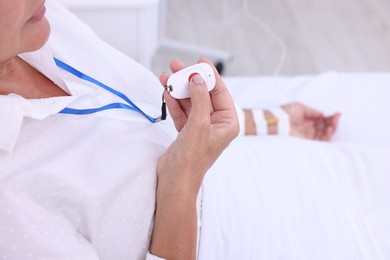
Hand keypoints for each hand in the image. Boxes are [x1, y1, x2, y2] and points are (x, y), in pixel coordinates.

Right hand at [157, 57, 238, 189]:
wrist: (175, 180)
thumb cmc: (192, 158)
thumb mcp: (199, 124)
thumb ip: (200, 99)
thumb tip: (197, 79)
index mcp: (228, 123)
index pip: (220, 92)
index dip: (210, 75)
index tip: (200, 61)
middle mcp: (216, 124)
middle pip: (203, 95)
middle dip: (190, 80)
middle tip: (177, 66)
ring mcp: (201, 128)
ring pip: (190, 102)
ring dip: (178, 90)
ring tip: (166, 76)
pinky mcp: (187, 132)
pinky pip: (182, 112)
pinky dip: (174, 102)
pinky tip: (166, 92)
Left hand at [282, 102, 339, 140]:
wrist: (278, 121)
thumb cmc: (285, 113)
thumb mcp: (300, 107)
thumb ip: (312, 111)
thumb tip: (322, 114)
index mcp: (307, 120)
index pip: (322, 120)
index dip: (330, 117)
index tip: (337, 114)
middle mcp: (308, 128)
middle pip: (325, 127)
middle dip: (333, 122)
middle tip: (337, 118)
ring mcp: (308, 135)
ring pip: (324, 134)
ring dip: (331, 129)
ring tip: (333, 124)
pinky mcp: (306, 141)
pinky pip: (319, 141)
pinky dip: (326, 136)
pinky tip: (329, 129)